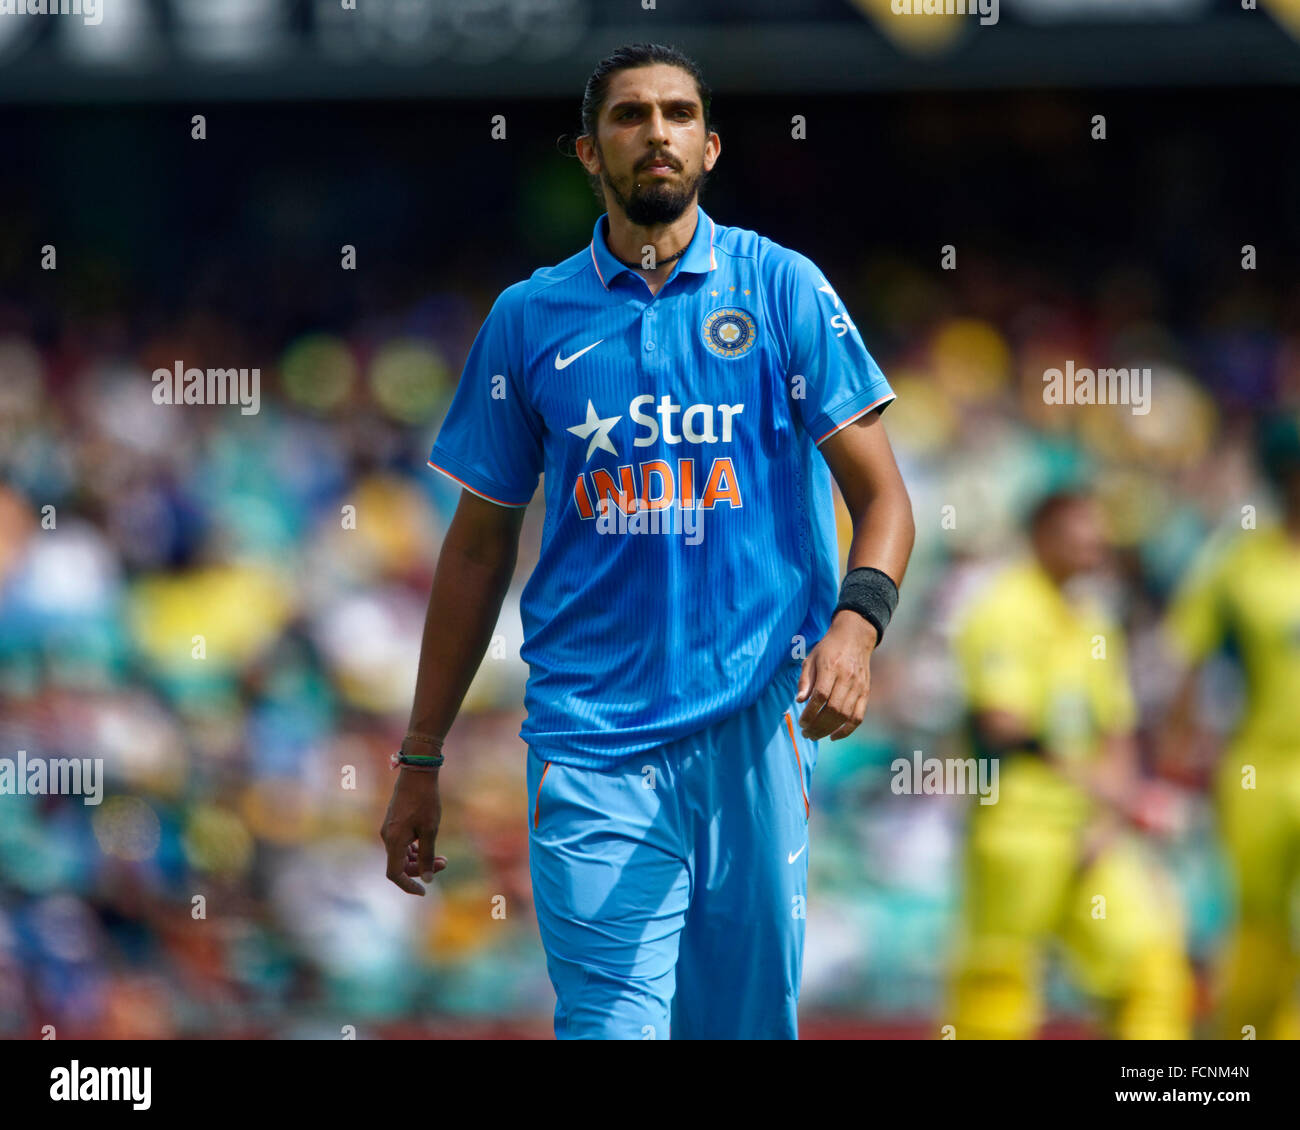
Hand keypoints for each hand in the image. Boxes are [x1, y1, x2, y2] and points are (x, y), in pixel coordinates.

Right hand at [380, 768, 447, 895]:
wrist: (417, 773)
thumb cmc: (425, 801)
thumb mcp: (430, 830)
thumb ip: (427, 856)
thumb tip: (427, 879)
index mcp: (394, 841)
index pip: (395, 874)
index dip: (408, 885)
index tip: (424, 892)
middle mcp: (387, 837)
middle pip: (400, 865)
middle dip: (421, 869)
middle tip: (444, 864)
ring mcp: (389, 830)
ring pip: (402, 854)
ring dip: (420, 859)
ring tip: (442, 857)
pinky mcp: (394, 823)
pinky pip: (402, 844)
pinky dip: (415, 849)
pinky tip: (429, 846)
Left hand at [795, 610, 876, 740]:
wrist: (855, 637)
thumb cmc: (829, 649)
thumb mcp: (811, 658)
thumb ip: (805, 680)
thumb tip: (799, 701)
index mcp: (831, 667)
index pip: (820, 696)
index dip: (810, 713)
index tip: (801, 722)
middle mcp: (847, 678)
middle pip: (833, 709)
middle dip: (817, 726)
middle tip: (806, 734)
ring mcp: (859, 687)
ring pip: (845, 715)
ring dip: (828, 730)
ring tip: (815, 735)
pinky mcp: (866, 693)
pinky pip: (858, 716)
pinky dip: (847, 730)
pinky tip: (834, 736)